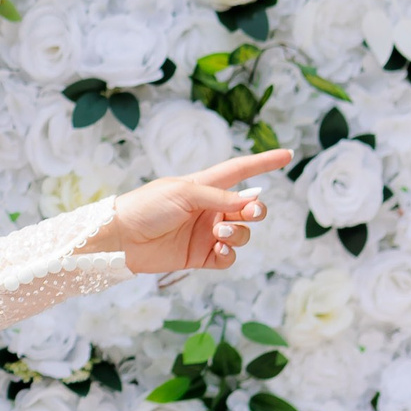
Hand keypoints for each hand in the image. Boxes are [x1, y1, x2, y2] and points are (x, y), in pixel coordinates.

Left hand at [87, 149, 292, 273]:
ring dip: (238, 232)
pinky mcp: (200, 256)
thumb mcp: (184, 193)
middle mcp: (210, 209)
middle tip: (250, 212)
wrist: (121, 238)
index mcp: (205, 185)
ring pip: (242, 233)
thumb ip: (220, 197)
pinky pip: (228, 256)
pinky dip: (230, 253)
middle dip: (256, 210)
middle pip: (249, 208)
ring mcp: (207, 233)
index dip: (264, 162)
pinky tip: (219, 249)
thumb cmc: (147, 206)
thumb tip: (252, 201)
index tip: (289, 154)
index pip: (241, 170)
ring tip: (218, 233)